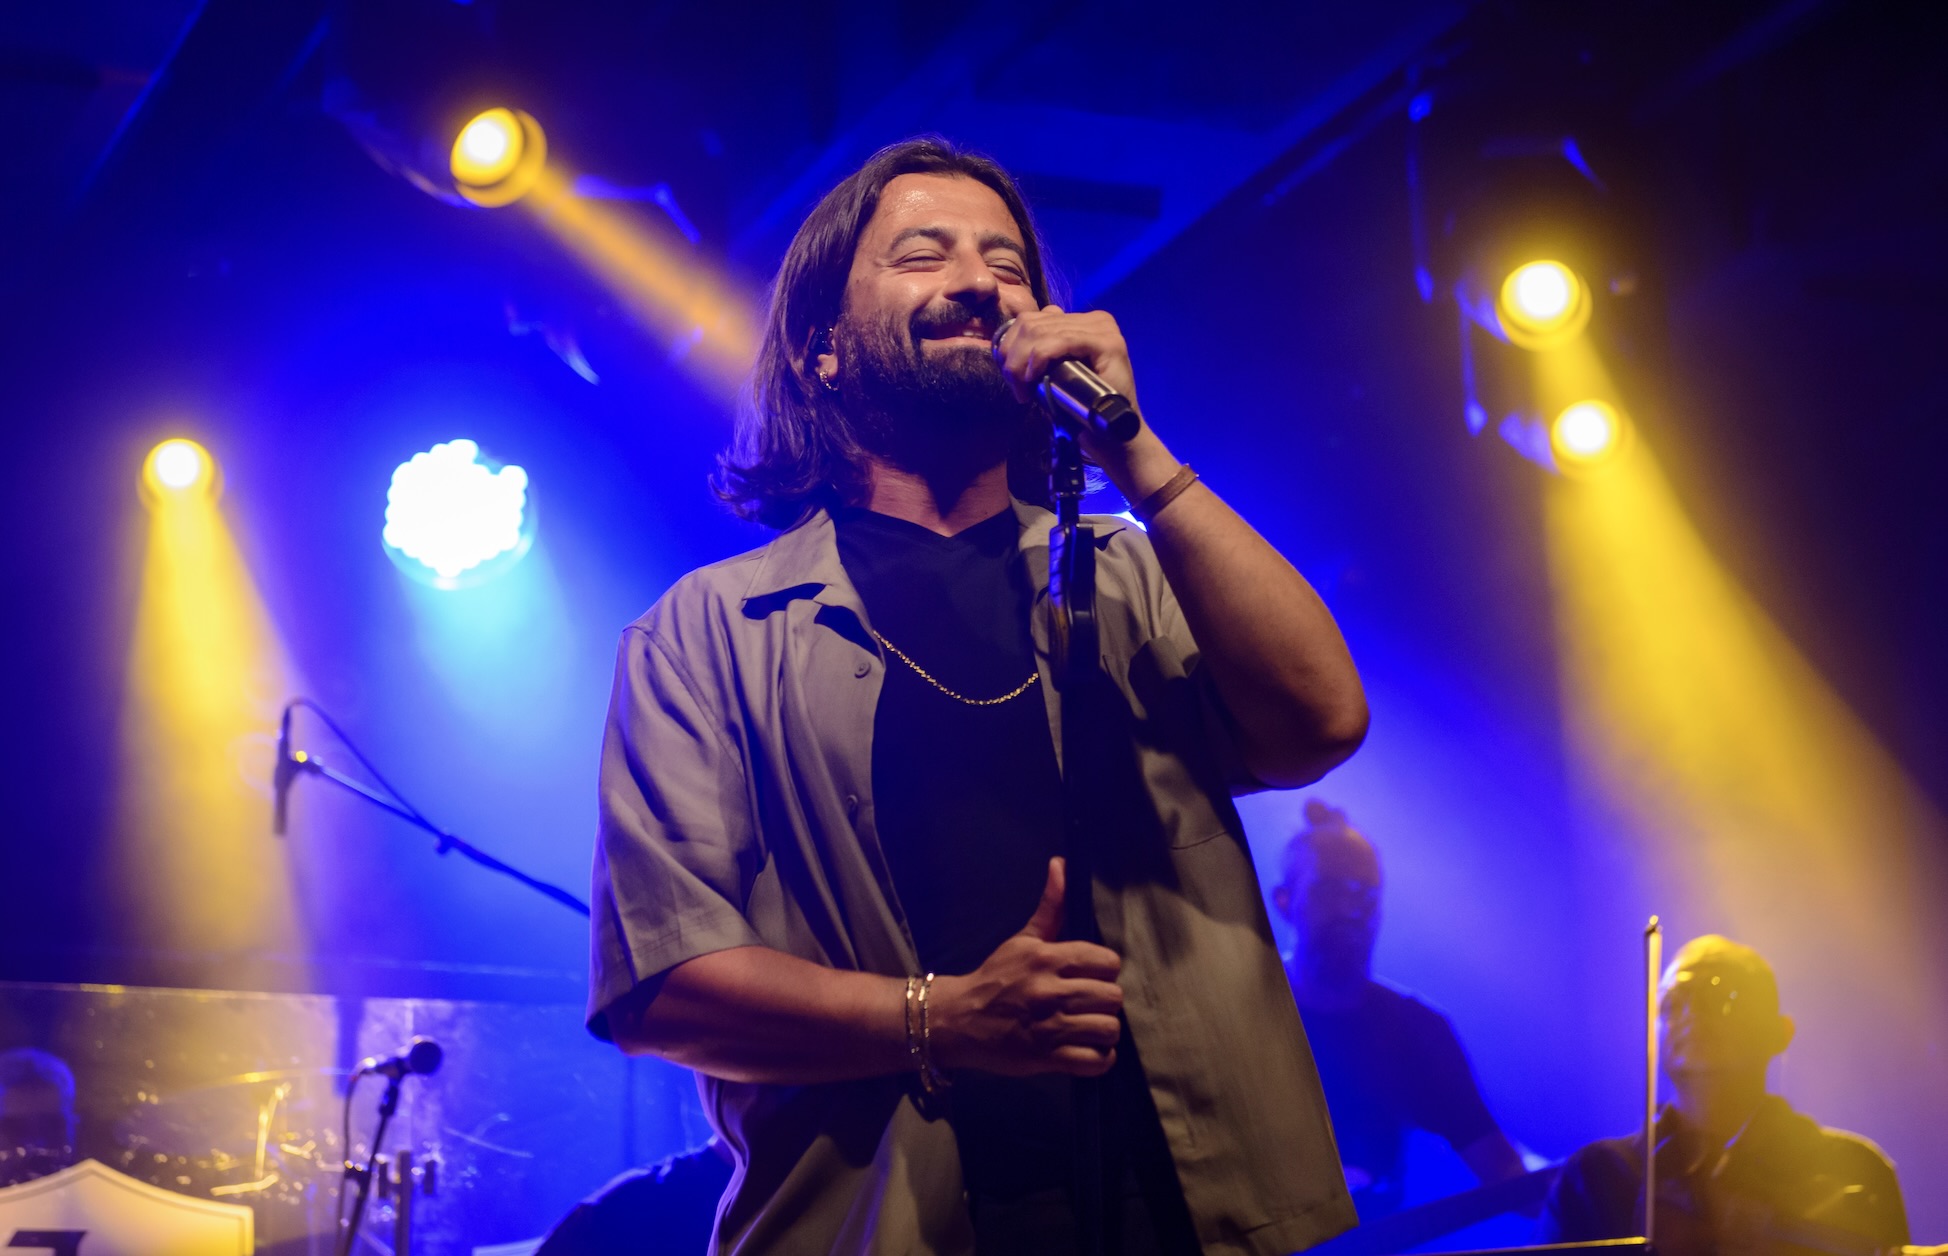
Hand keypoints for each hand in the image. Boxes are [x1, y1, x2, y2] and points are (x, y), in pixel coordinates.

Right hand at [927, 858, 1123, 1077]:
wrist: (959, 1019)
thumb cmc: (995, 977)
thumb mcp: (1022, 940)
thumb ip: (1050, 906)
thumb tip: (1062, 864)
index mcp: (1047, 959)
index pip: (1107, 962)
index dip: (1104, 970)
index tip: (1091, 975)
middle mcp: (1051, 991)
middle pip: (1113, 996)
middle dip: (1105, 1000)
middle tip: (1089, 1002)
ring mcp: (1050, 1027)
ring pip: (1108, 1028)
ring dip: (1103, 1030)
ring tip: (1089, 1026)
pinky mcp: (1048, 1058)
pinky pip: (1096, 1061)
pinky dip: (1099, 1058)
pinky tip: (1088, 1049)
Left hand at [993, 305, 1177, 497]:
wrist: (1111, 435)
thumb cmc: (1082, 408)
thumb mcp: (1055, 374)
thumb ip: (1041, 352)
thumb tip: (1012, 340)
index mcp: (1082, 322)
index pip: (1033, 319)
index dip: (1011, 345)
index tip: (1011, 377)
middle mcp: (1094, 319)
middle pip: (1033, 324)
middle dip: (1013, 357)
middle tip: (1016, 388)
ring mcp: (1103, 329)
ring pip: (1041, 332)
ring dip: (1022, 363)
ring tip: (1024, 390)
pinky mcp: (1107, 343)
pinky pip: (1061, 341)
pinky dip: (1040, 357)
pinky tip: (1034, 378)